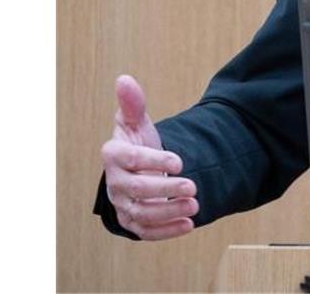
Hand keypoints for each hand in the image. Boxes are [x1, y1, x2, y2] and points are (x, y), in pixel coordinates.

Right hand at [100, 75, 197, 239]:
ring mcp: (122, 204)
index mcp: (114, 155)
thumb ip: (133, 104)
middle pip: (136, 190)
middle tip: (193, 186)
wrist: (139, 171)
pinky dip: (166, 231)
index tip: (180, 161)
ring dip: (168, 213)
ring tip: (196, 205)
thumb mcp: (137, 123)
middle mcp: (114, 182)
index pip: (130, 159)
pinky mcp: (132, 222)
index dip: (153, 160)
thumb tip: (124, 79)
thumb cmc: (138, 143)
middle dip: (165, 190)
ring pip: (141, 213)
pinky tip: (189, 225)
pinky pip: (145, 231)